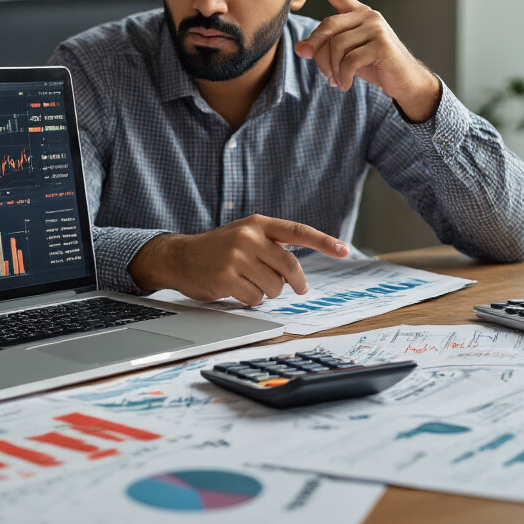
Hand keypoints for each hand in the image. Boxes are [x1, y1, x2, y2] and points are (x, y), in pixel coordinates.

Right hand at [128, 214, 349, 306]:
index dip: (324, 242)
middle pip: (289, 267)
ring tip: (250, 283)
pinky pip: (255, 298)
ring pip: (274, 286)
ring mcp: (236, 257)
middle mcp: (248, 238)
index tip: (344, 250)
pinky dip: (251, 300)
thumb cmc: (217, 249)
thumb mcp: (244, 234)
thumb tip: (297, 269)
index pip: (298, 231)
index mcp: (257, 224)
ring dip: (267, 292)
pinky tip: (237, 290)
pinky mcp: (226, 278)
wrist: (179, 257)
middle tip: (299, 289)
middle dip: (296, 283)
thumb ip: (271, 244)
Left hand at [293, 0, 442, 121]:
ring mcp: (376, 28)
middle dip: (317, 51)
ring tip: (336, 81)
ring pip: (336, 46)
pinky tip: (344, 85)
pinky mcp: (381, 45)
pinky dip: (342, 76)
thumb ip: (325, 47)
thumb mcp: (346, 54)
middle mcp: (368, 15)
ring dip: (332, 69)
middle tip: (321, 73)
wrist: (403, 80)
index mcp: (359, 13)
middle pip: (328, 26)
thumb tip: (300, 49)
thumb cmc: (373, 65)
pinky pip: (349, 61)